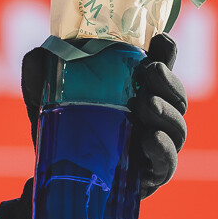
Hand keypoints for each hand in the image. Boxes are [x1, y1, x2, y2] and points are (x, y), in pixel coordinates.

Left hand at [21, 34, 187, 197]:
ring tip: (147, 104)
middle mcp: (152, 116)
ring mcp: (155, 146)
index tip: (160, 40)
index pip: (160, 68)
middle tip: (151, 70)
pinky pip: (166, 163)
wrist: (51, 179)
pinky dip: (162, 149)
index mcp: (135, 91)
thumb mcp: (45, 98)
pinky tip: (149, 138)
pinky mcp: (150, 176)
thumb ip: (41, 73)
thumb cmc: (59, 130)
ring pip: (177, 128)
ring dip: (167, 113)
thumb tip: (39, 53)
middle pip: (176, 97)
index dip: (165, 53)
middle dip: (169, 81)